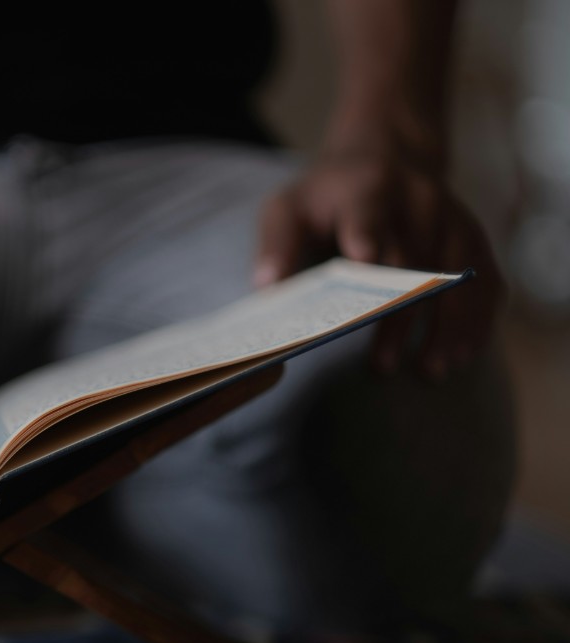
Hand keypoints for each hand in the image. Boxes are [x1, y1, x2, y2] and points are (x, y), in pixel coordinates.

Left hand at [254, 151, 504, 379]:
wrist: (385, 159)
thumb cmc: (325, 200)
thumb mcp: (288, 208)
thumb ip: (277, 245)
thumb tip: (267, 288)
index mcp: (366, 188)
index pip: (366, 212)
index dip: (367, 234)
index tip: (363, 260)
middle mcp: (418, 200)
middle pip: (413, 260)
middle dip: (398, 314)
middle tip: (380, 364)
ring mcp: (454, 219)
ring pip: (458, 275)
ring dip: (447, 326)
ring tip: (429, 371)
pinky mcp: (475, 239)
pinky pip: (487, 281)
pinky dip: (477, 320)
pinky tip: (461, 356)